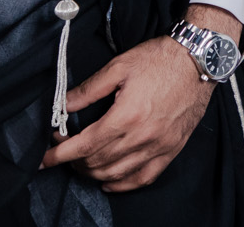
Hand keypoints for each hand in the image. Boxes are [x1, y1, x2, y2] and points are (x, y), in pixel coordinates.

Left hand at [39, 3, 237, 190]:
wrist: (199, 61)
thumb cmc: (160, 59)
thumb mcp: (119, 66)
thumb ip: (88, 89)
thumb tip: (63, 104)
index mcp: (126, 117)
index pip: (84, 146)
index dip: (60, 155)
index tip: (44, 159)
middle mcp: (142, 138)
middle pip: (98, 163)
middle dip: (73, 161)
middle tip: (62, 151)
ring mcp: (158, 147)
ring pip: (117, 174)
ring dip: (93, 173)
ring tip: (81, 164)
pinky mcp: (171, 150)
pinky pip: (144, 178)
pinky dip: (123, 185)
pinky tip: (109, 181)